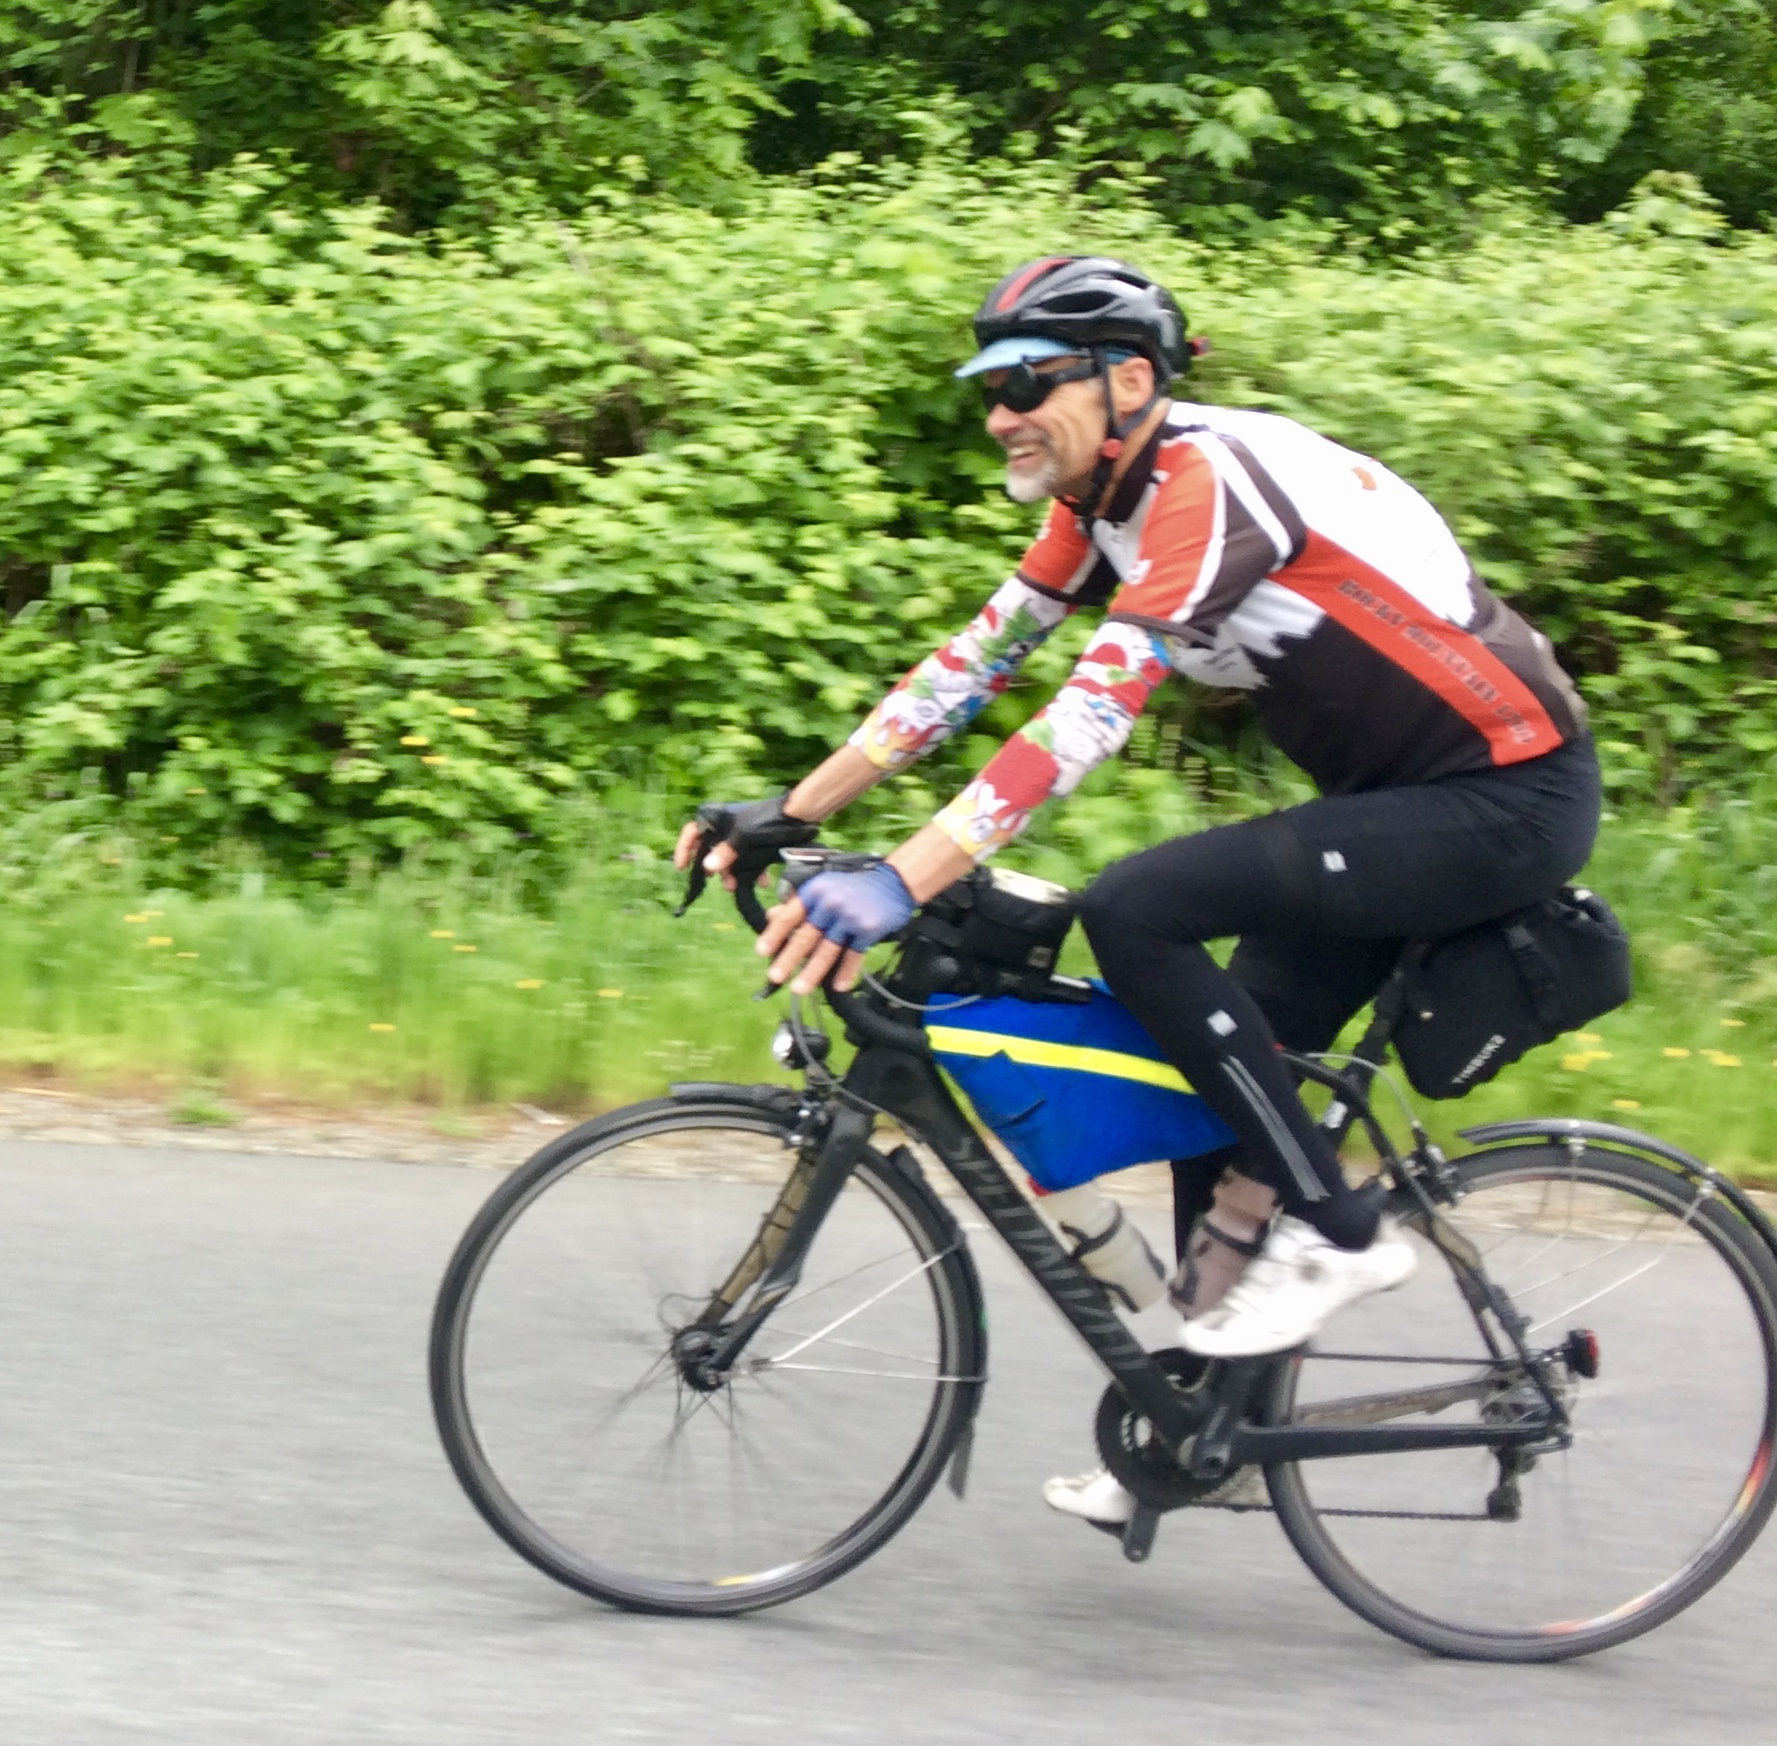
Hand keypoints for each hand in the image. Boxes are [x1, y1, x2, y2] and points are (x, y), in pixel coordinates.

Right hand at [673, 795, 818, 891]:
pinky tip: (763, 882)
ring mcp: (741, 833)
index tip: (682, 868)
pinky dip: (753, 870)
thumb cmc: (769, 821)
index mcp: (717, 817)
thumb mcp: (745, 837)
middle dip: (717, 869)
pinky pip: (747, 857)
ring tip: (738, 887)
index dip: (684, 850)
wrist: (801, 815)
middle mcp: (726, 824)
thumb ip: (726, 852)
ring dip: (734, 873)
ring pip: (731, 857)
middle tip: (724, 884)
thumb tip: (707, 868)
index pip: (692, 832)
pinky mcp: (756, 841)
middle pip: (712, 849)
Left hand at [757, 863, 915, 994]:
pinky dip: (846, 972)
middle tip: (775, 977)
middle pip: (805, 936)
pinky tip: (838, 986)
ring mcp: (850, 917)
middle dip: (788, 959)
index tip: (761, 951)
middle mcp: (830, 903)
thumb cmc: (853, 887)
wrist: (893, 883)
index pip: (789, 915)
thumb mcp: (824, 887)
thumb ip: (799, 903)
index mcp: (815, 891)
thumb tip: (771, 916)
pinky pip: (853, 955)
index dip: (774, 934)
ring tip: (799, 988)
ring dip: (812, 972)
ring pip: (827, 950)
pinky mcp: (868, 929)